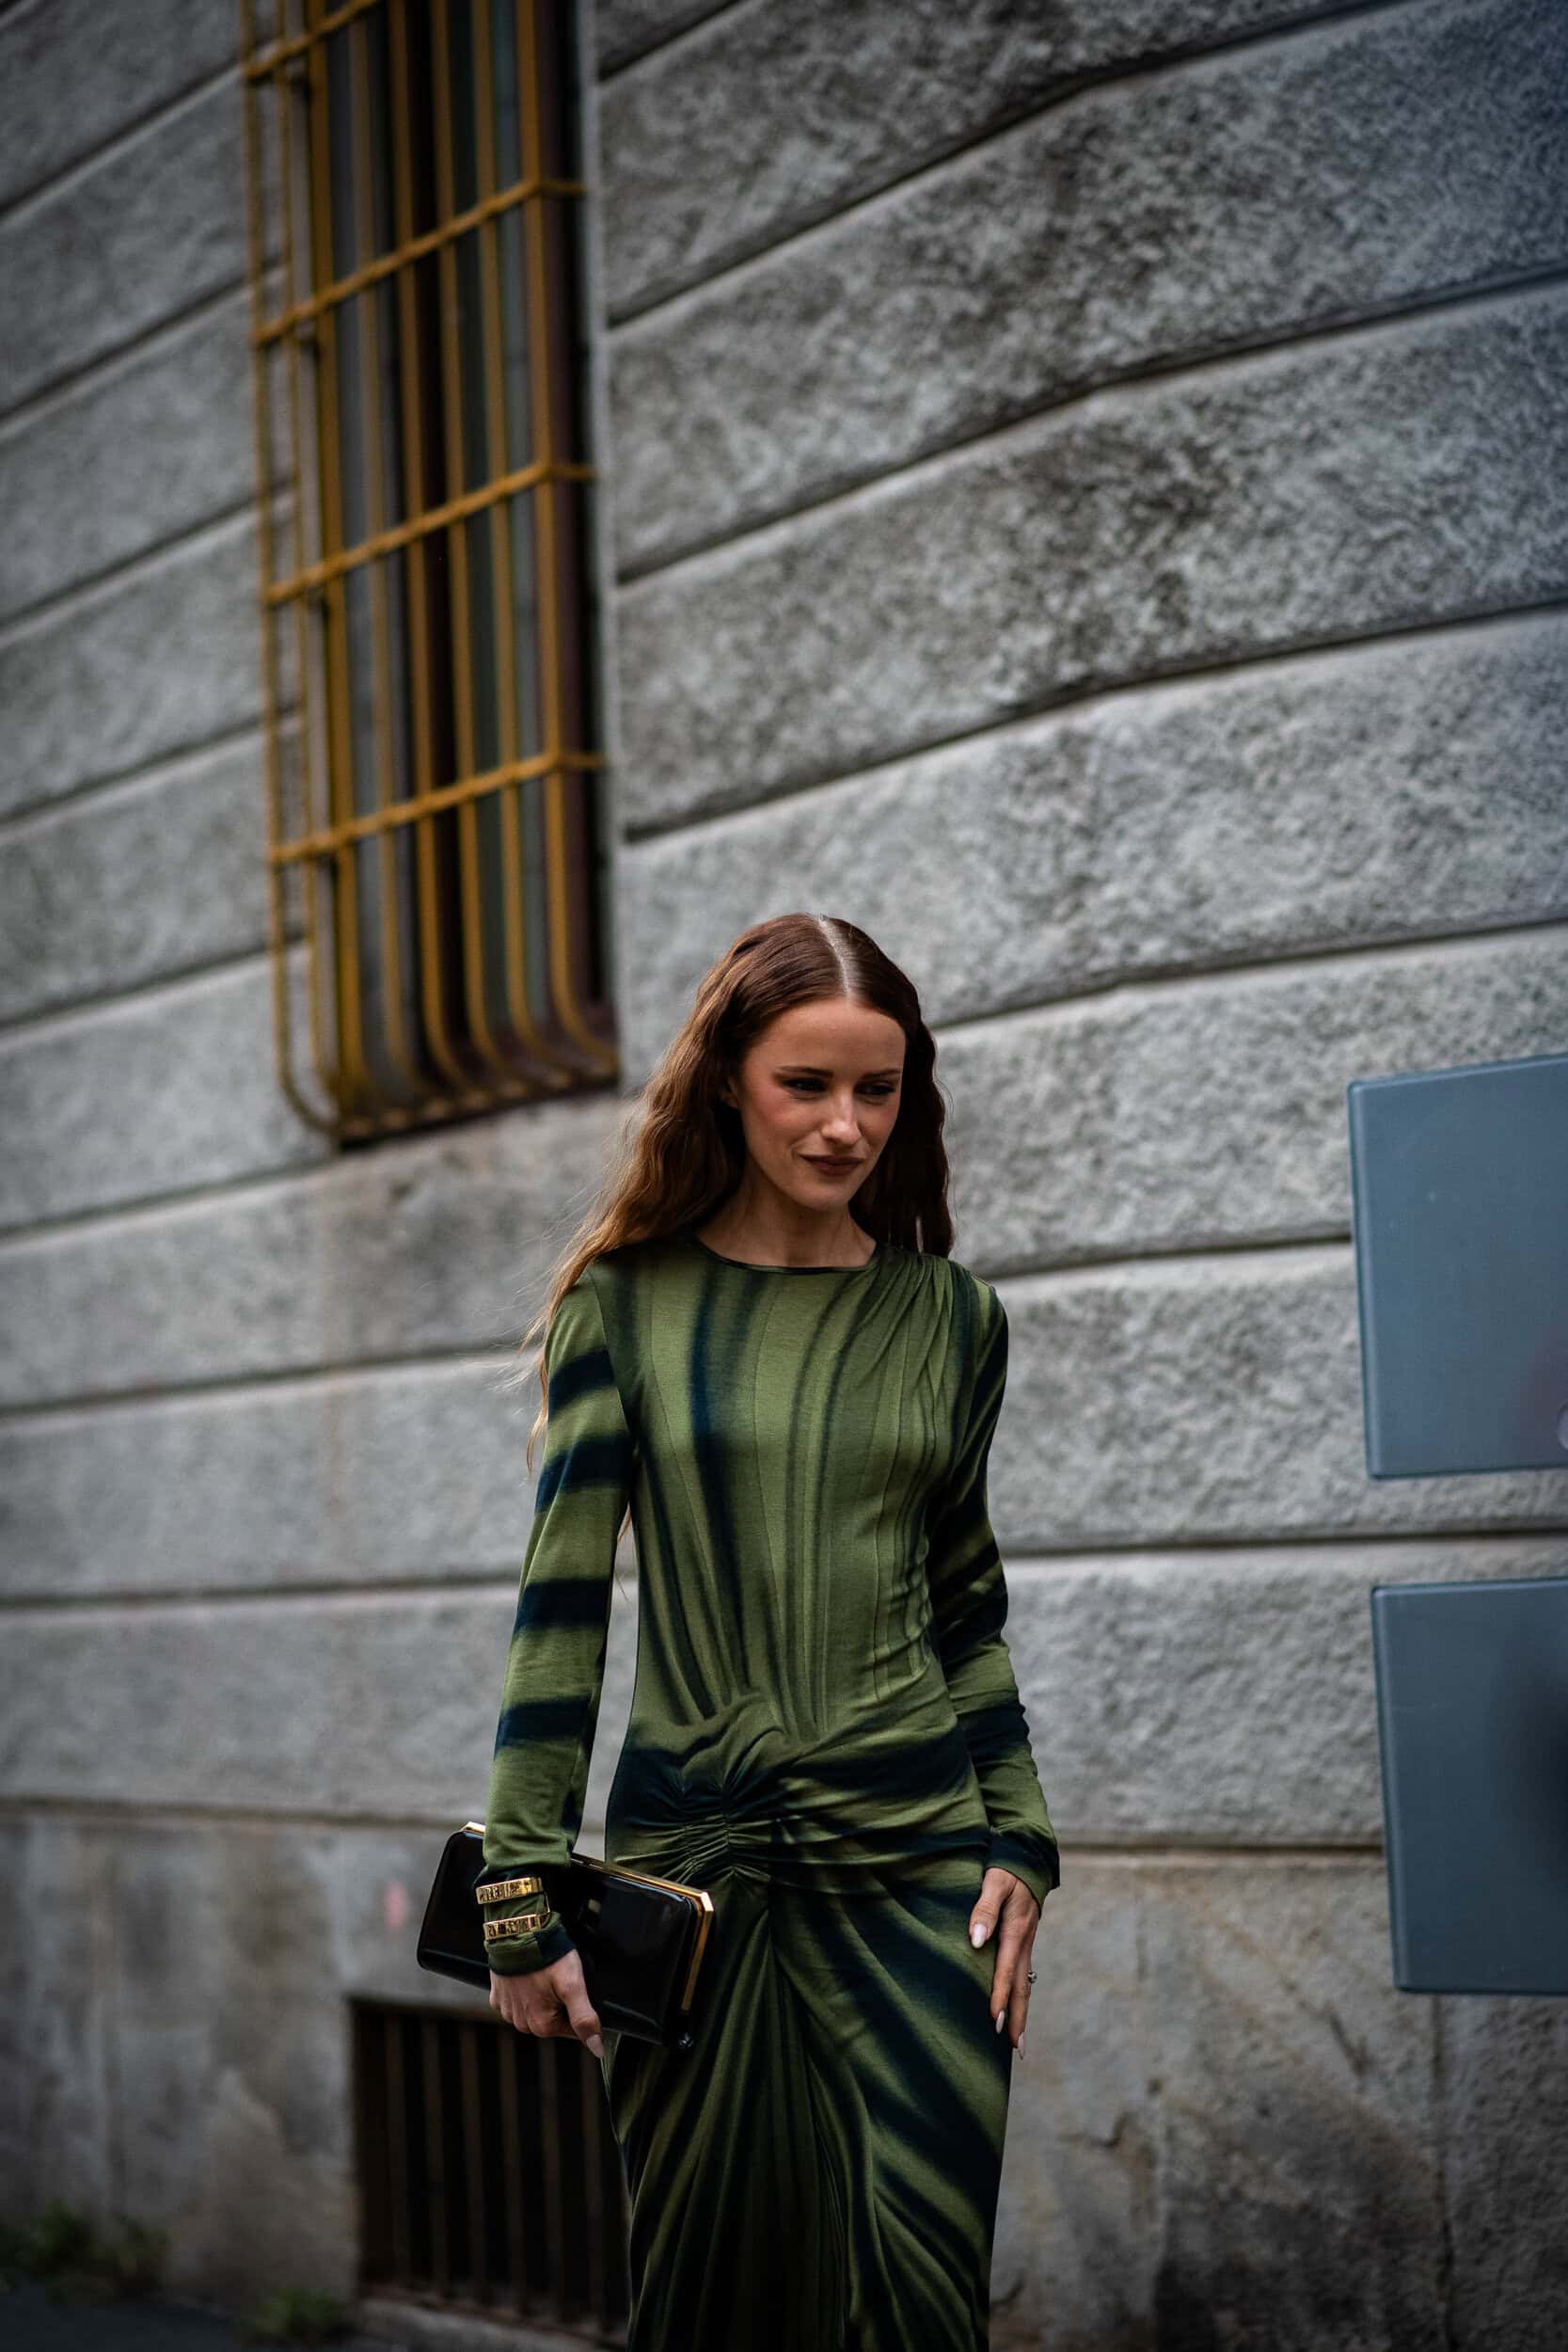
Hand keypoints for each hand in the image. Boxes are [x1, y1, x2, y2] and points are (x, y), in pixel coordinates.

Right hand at [489, 1947, 603, 2058]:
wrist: (517, 1931)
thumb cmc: (547, 1957)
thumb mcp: (573, 1985)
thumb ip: (584, 2017)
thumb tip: (596, 2047)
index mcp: (542, 2026)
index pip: (572, 2028)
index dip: (578, 2007)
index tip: (574, 1987)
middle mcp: (522, 2024)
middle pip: (552, 2020)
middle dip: (559, 2002)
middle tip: (559, 1977)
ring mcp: (507, 2010)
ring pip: (534, 2010)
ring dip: (541, 1996)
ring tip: (544, 1973)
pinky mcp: (497, 1996)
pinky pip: (516, 2000)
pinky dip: (523, 1989)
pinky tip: (527, 1974)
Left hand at [967, 1865, 1039, 2055]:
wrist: (1028, 1860)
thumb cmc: (1006, 1870)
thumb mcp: (994, 1882)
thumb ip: (985, 1909)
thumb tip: (976, 1939)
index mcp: (1015, 1931)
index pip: (1005, 1971)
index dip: (999, 1997)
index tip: (994, 2021)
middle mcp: (1023, 1943)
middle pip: (1022, 1988)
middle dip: (1018, 2018)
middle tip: (1015, 2049)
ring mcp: (1026, 1945)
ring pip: (1025, 1985)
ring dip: (1021, 2013)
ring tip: (1017, 2042)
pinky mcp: (1023, 1943)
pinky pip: (1023, 1976)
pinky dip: (1020, 1997)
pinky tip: (1015, 2010)